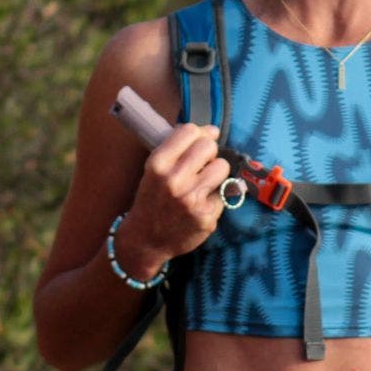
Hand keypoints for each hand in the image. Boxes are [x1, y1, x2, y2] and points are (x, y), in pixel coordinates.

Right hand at [119, 123, 230, 270]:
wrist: (146, 240)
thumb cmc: (152, 200)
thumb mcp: (154, 170)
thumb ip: (178, 148)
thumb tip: (212, 131)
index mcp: (158, 164)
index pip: (189, 131)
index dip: (199, 133)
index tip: (201, 141)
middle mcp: (174, 180)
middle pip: (209, 146)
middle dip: (209, 153)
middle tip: (202, 165)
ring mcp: (191, 200)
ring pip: (222, 167)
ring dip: (216, 173)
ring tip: (203, 184)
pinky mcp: (207, 217)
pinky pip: (224, 194)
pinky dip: (216, 197)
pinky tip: (201, 204)